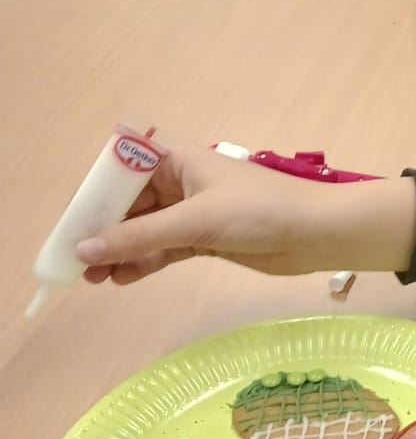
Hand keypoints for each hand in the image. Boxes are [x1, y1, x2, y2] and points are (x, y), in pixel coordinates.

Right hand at [74, 142, 415, 283]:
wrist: (320, 233)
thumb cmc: (261, 211)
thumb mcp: (196, 220)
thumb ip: (139, 236)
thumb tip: (84, 249)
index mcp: (178, 159)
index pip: (123, 164)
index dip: (95, 190)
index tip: (73, 221)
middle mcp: (182, 181)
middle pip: (128, 203)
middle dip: (102, 229)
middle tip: (76, 262)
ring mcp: (195, 211)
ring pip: (144, 229)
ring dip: (119, 250)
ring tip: (93, 279)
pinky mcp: (208, 238)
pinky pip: (164, 248)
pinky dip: (144, 262)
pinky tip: (122, 279)